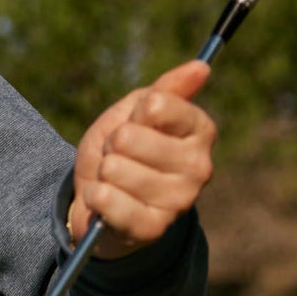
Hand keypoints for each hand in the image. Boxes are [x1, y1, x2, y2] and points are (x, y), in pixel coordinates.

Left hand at [70, 60, 215, 259]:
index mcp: (200, 131)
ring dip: (102, 173)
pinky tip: (105, 201)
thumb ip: (165, 90)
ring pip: (114, 169)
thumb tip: (200, 67)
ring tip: (113, 181)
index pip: (158, 104)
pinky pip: (108, 201)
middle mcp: (200, 167)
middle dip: (112, 145)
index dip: (132, 114)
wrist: (102, 199)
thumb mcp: (136, 112)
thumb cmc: (123, 150)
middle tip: (119, 157)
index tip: (135, 124)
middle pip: (129, 137)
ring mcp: (179, 201)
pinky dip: (96, 197)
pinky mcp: (153, 228)